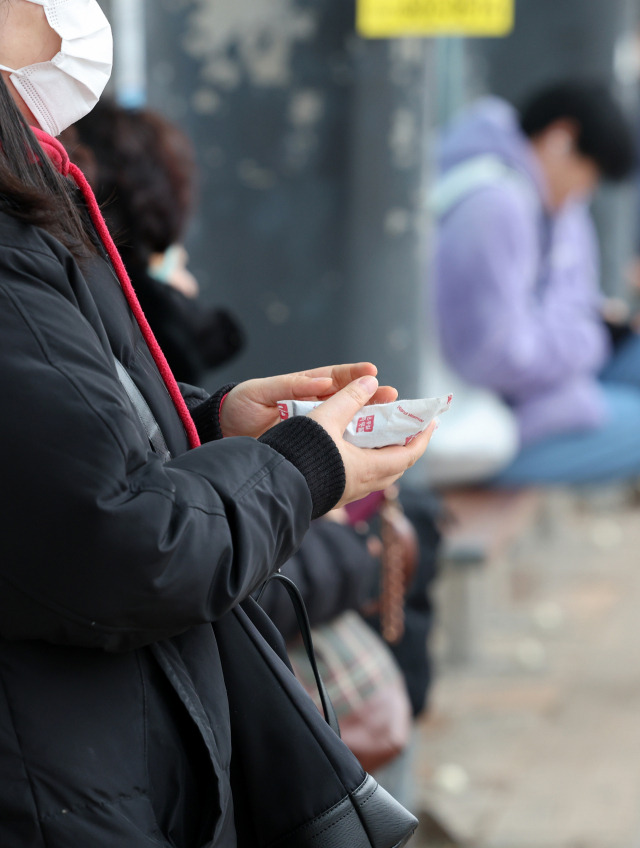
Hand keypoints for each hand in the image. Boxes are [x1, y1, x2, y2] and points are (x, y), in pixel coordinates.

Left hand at [220, 362, 397, 438]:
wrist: (220, 435)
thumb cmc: (239, 407)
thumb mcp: (260, 392)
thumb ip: (290, 386)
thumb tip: (323, 382)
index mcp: (303, 387)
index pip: (335, 378)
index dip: (356, 375)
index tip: (373, 374)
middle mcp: (312, 406)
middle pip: (348, 401)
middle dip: (373, 399)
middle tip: (393, 397)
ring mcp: (312, 428)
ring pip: (347, 425)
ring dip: (369, 425)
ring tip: (391, 425)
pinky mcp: (309, 448)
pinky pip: (335, 448)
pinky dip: (353, 450)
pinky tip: (370, 455)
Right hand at [308, 375, 436, 508]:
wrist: (274, 486)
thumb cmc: (302, 452)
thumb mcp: (326, 417)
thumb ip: (348, 398)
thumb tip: (369, 381)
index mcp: (369, 468)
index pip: (409, 454)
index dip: (423, 437)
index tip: (431, 422)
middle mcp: (363, 484)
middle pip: (396, 465)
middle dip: (406, 445)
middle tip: (408, 427)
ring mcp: (348, 492)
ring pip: (378, 474)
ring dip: (386, 454)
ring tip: (383, 436)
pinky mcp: (333, 495)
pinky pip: (361, 478)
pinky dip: (368, 462)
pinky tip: (356, 450)